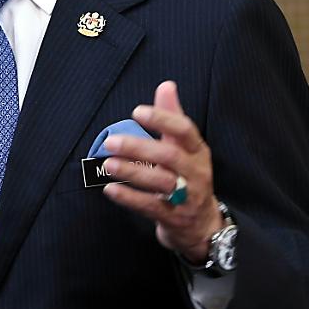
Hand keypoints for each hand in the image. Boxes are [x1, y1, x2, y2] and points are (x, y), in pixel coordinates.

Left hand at [101, 80, 223, 262]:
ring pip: (160, 182)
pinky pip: (150, 207)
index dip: (163, 119)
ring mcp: (187, 197)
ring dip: (131, 172)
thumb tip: (166, 85)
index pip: (185, 130)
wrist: (202, 224)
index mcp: (198, 151)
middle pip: (169, 157)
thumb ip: (172, 116)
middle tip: (111, 142)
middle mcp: (196, 172)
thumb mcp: (186, 147)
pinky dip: (129, 198)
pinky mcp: (174, 218)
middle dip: (139, 148)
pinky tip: (109, 190)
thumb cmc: (188, 176)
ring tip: (107, 164)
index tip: (138, 112)